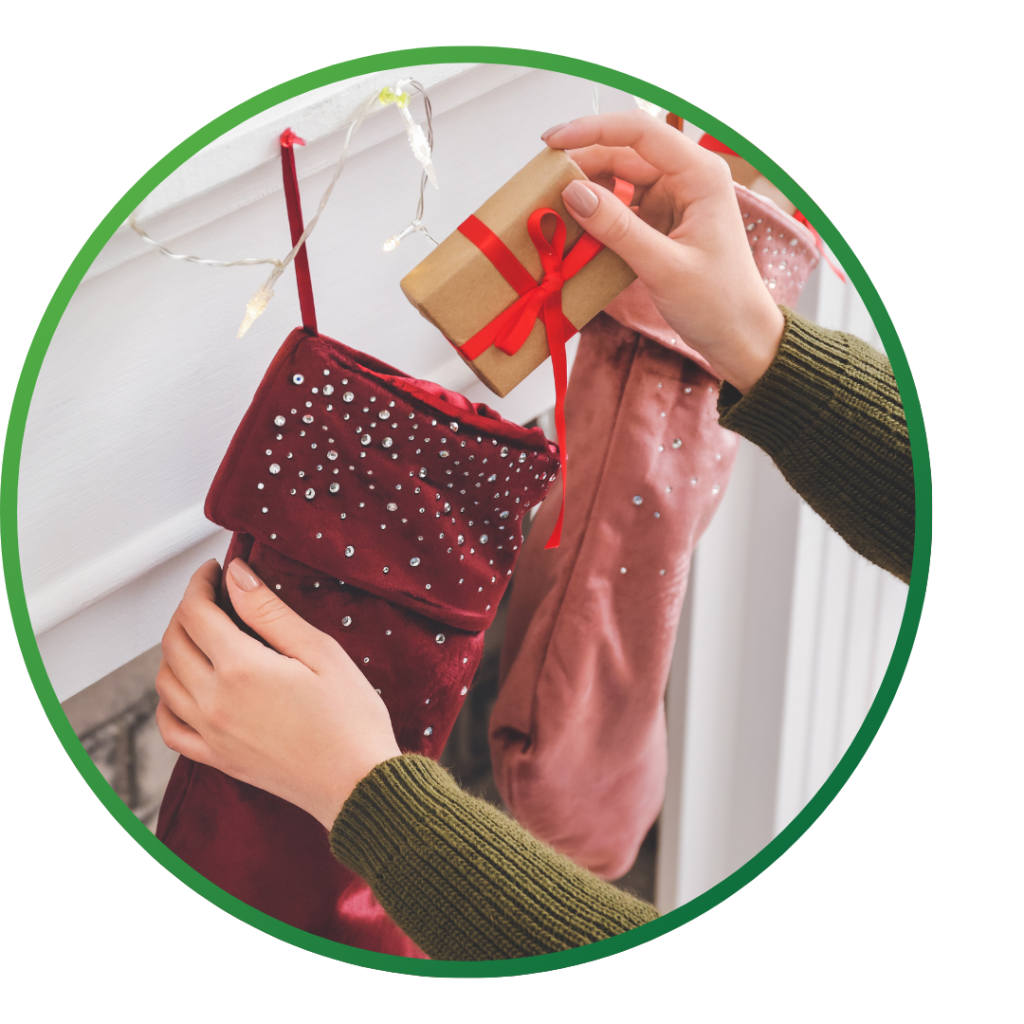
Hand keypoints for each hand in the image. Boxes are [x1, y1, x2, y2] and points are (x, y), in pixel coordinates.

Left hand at [155, 558, 400, 828]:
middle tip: (213, 594)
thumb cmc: (350, 719)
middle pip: (174, 641)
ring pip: (165, 679)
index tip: (216, 570)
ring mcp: (211, 733)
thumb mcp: (320, 651)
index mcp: (241, 669)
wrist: (357, 783)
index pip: (197, 612)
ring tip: (203, 633)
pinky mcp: (217, 758)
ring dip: (175, 648)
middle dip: (188, 608)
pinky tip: (187, 687)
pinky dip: (168, 699)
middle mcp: (215, 701)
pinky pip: (170, 726)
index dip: (202, 582)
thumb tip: (236, 576)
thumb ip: (270, 611)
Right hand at [543, 111, 784, 392]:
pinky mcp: (661, 224)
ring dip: (586, 192)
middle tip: (542, 186)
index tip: (552, 143)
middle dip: (582, 165)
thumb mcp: (665, 268)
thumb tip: (573, 192)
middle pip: (623, 154)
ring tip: (553, 208)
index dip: (592, 130)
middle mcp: (686, 178)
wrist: (740, 337)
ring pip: (618, 180)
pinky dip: (597, 216)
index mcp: (699, 174)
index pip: (640, 133)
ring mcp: (672, 200)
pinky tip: (574, 229)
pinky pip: (621, 208)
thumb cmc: (720, 303)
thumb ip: (618, 229)